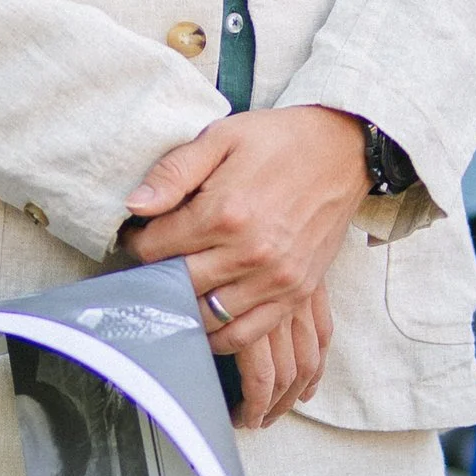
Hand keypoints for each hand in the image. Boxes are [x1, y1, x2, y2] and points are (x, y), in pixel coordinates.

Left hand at [123, 104, 371, 428]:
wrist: (342, 151)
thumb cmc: (277, 141)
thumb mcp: (220, 138)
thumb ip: (173, 172)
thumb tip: (134, 206)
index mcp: (224, 213)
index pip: (155, 249)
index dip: (135, 243)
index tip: (135, 237)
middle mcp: (249, 252)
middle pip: (177, 286)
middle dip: (155, 277)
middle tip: (151, 266)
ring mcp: (275, 278)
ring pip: (208, 316)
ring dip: (184, 308)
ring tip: (175, 292)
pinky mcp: (295, 292)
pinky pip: (248, 333)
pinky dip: (221, 336)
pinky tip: (206, 323)